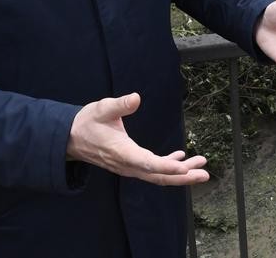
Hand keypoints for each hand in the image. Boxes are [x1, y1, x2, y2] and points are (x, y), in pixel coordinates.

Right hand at [66, 92, 208, 185]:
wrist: (71, 138)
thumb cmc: (87, 123)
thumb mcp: (101, 109)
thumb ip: (119, 105)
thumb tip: (135, 98)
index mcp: (122, 152)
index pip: (148, 164)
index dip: (167, 167)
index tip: (185, 169)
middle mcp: (128, 164)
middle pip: (158, 176)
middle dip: (183, 177)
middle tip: (204, 174)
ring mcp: (129, 167)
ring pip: (158, 175)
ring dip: (180, 173)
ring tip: (200, 166)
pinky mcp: (131, 164)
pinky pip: (152, 170)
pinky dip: (168, 166)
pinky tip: (181, 158)